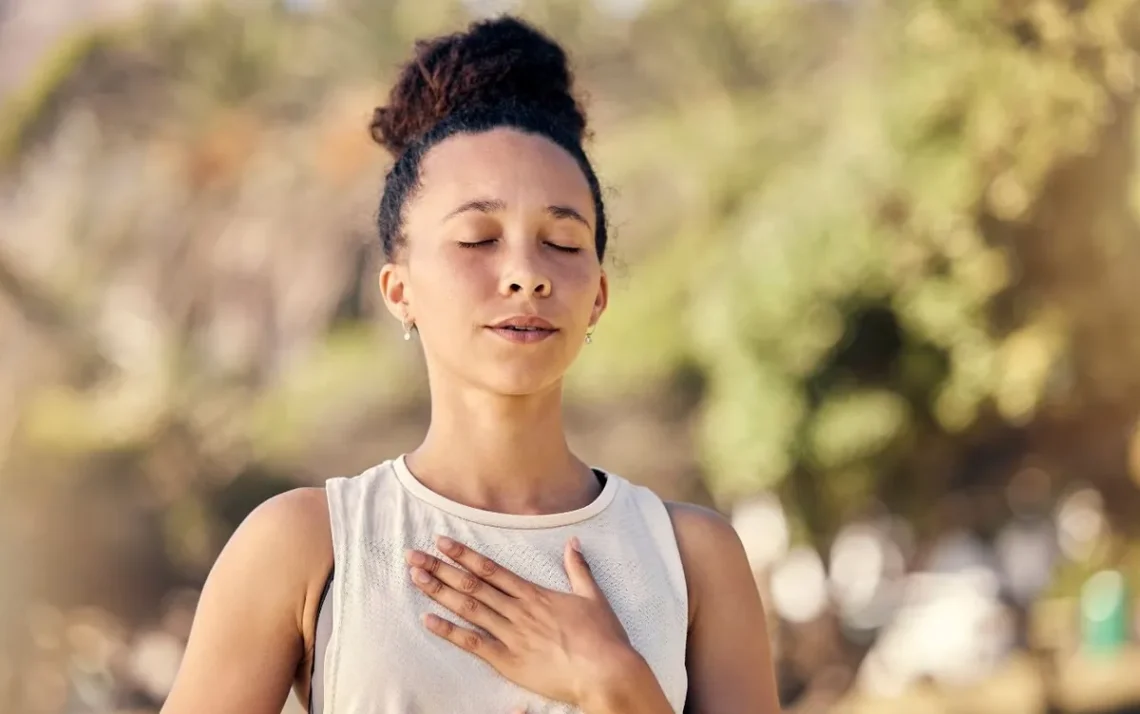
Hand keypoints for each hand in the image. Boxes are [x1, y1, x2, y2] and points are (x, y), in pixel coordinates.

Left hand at [405, 535, 639, 708]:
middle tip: (414, 556)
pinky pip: (473, 643)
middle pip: (472, 584)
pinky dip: (450, 631)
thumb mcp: (593, 597)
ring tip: (416, 578)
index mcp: (535, 594)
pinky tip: (429, 620)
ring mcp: (511, 635)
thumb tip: (573, 543)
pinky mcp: (509, 661)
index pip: (491, 569)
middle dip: (441, 568)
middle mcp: (518, 610)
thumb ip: (578, 568)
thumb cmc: (603, 637)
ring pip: (469, 608)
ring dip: (440, 592)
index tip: (442, 543)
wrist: (607, 671)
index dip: (464, 555)